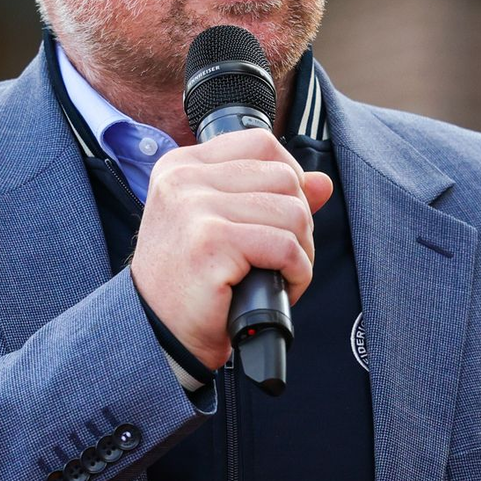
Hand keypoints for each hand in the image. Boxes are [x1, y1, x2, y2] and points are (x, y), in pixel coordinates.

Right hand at [130, 129, 333, 370]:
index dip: (289, 177)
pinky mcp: (210, 241)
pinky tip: (282, 287)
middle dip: (299, 220)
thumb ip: (268, 196)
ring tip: (281, 274)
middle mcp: (183, 178)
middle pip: (282, 176)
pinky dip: (297, 272)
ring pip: (291, 210)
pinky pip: (285, 245)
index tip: (282, 215)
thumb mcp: (224, 226)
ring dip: (301, 250)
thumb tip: (322, 182)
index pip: (259, 144)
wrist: (158, 336)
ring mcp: (194, 207)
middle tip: (282, 256)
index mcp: (182, 166)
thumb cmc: (191, 283)